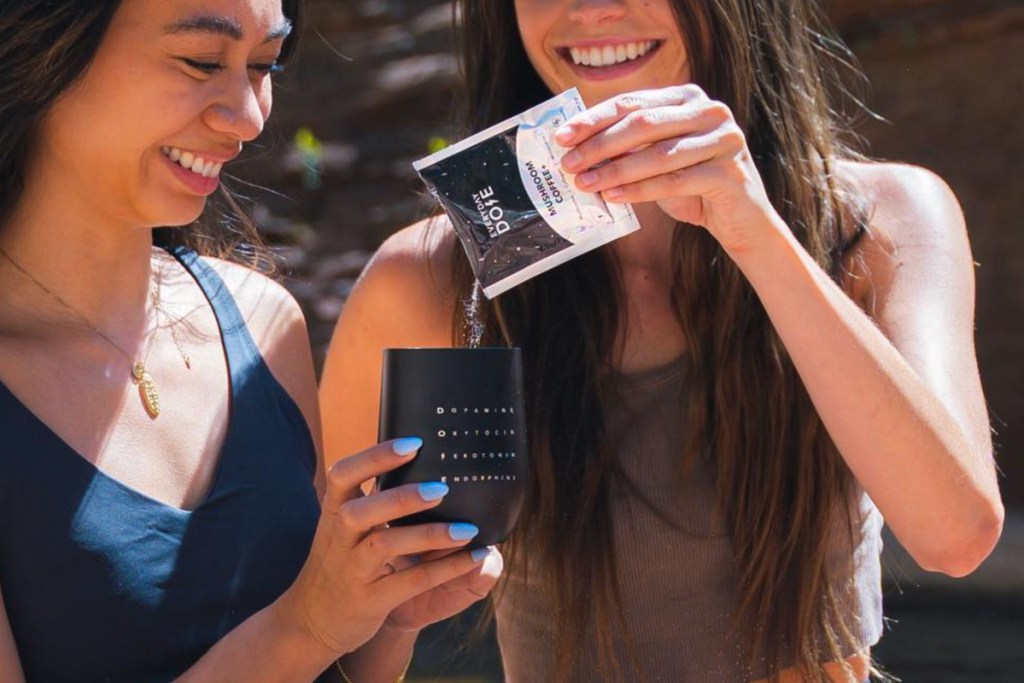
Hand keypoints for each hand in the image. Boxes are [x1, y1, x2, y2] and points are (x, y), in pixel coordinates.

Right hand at [273, 439, 487, 657]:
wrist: (311, 620)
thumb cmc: (340, 561)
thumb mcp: (344, 525)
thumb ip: (371, 497)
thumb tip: (417, 457)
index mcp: (335, 511)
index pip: (343, 475)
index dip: (375, 457)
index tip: (414, 443)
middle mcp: (339, 539)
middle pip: (359, 511)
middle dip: (401, 498)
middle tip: (441, 489)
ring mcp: (352, 571)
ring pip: (384, 546)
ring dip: (428, 535)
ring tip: (467, 529)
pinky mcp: (369, 601)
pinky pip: (409, 583)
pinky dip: (444, 569)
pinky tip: (473, 557)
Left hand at [556, 84, 783, 253]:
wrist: (739, 220)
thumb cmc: (692, 186)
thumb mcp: (657, 161)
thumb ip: (629, 148)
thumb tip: (578, 149)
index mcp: (688, 98)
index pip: (632, 102)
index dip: (594, 119)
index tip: (562, 137)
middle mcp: (710, 110)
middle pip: (644, 123)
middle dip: (600, 144)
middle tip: (569, 164)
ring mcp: (724, 139)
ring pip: (658, 154)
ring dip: (615, 170)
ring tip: (585, 184)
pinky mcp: (730, 172)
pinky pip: (675, 181)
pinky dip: (639, 190)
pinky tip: (612, 196)